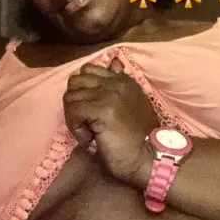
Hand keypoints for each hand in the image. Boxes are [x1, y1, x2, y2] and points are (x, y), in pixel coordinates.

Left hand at [63, 60, 156, 181]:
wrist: (149, 158)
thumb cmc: (138, 138)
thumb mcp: (129, 105)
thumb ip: (118, 85)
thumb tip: (113, 61)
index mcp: (122, 80)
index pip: (88, 71)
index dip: (82, 93)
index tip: (92, 113)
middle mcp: (116, 82)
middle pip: (75, 82)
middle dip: (74, 103)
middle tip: (86, 123)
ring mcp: (109, 94)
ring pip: (71, 98)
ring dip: (75, 119)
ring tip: (90, 133)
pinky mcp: (102, 108)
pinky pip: (73, 112)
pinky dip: (76, 129)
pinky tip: (90, 139)